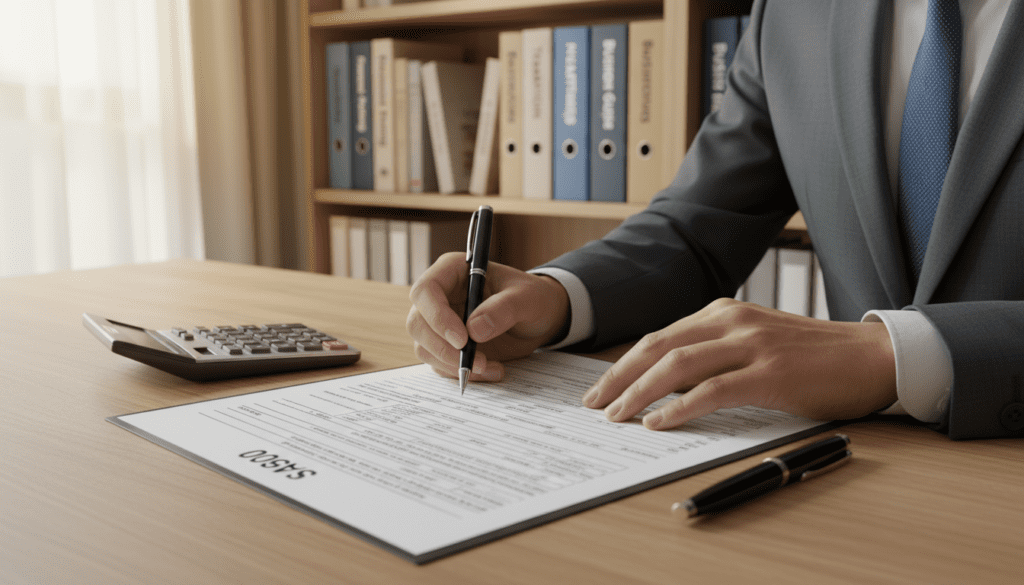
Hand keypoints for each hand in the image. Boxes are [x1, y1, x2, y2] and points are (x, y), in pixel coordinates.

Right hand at [407, 252, 569, 381]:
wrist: (538, 318)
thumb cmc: (532, 297)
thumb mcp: (527, 297)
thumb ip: (504, 308)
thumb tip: (474, 330)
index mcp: (453, 271)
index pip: (426, 290)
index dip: (437, 316)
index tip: (462, 339)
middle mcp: (440, 296)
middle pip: (417, 323)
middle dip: (442, 348)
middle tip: (475, 361)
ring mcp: (440, 322)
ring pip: (424, 347)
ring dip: (452, 364)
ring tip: (489, 367)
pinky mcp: (447, 345)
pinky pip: (440, 363)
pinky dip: (461, 372)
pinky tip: (490, 370)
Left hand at [581, 298, 896, 429]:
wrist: (873, 357)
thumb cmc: (814, 357)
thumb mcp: (756, 343)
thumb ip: (716, 355)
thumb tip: (668, 385)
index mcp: (724, 312)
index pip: (661, 337)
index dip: (626, 363)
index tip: (602, 386)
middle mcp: (732, 321)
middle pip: (658, 347)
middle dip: (619, 377)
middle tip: (593, 403)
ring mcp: (751, 345)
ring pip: (677, 366)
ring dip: (639, 393)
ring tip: (616, 416)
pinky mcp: (769, 373)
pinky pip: (712, 391)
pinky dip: (679, 408)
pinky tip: (658, 424)